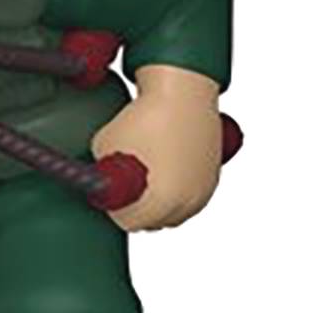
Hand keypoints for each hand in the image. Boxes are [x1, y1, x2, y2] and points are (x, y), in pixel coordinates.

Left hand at [91, 65, 222, 231]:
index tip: (108, 188)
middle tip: (123, 181)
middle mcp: (184, 205)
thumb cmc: (145, 117)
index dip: (113, 205)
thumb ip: (101, 175)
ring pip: (173, 212)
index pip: (126, 222)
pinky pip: (190, 196)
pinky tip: (164, 166)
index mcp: (157, 205)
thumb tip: (99, 182)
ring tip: (145, 172)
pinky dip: (177, 188)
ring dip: (158, 200)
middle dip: (136, 206)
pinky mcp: (213, 178)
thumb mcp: (102, 147)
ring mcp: (201, 192)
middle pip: (151, 221)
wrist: (182, 91)